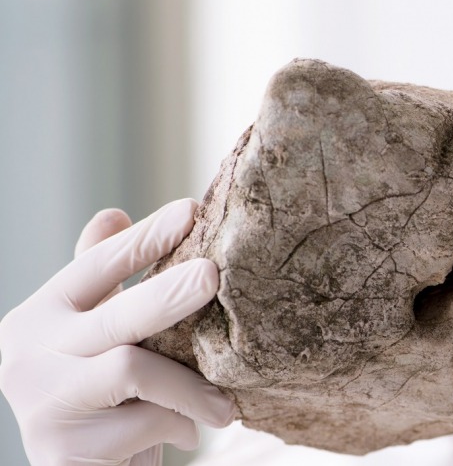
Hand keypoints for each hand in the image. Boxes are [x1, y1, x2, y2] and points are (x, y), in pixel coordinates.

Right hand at [0, 199, 236, 465]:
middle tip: (212, 276)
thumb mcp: (96, 337)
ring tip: (225, 406)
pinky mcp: (61, 448)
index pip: (95, 265)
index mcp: (40, 314)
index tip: (190, 211)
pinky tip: (188, 435)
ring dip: (190, 387)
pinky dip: (178, 425)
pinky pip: (144, 423)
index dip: (144, 238)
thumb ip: (101, 284)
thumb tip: (112, 213)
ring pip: (133, 370)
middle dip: (169, 294)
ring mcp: (42, 401)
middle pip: (115, 316)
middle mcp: (28, 353)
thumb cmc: (98, 397)